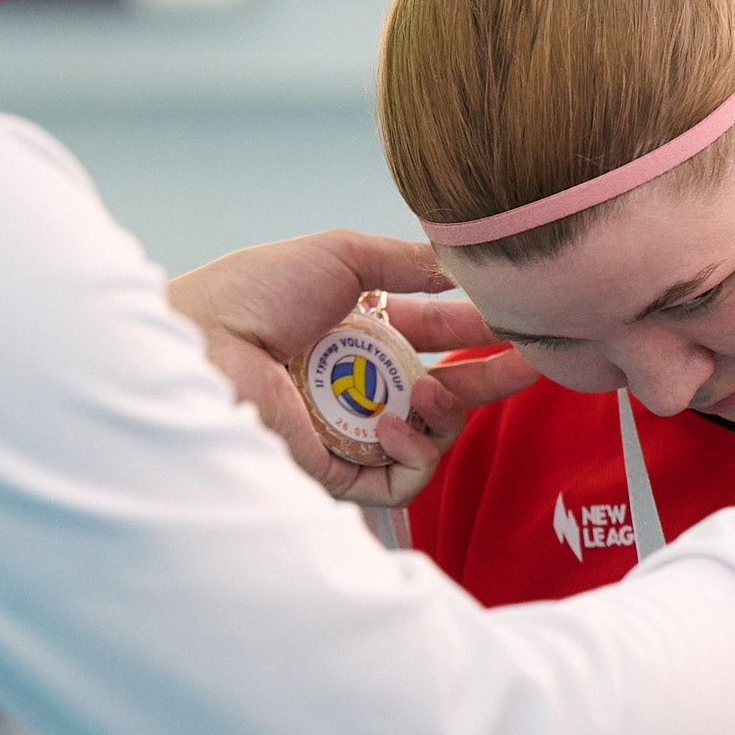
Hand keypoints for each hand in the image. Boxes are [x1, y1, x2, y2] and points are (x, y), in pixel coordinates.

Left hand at [167, 230, 539, 505]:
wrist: (201, 344)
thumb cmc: (251, 294)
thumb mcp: (339, 254)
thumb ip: (405, 259)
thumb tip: (459, 265)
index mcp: (359, 331)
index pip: (436, 333)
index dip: (480, 327)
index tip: (523, 317)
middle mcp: (360, 382)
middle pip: (448, 387)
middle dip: (493, 375)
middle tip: (533, 361)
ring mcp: (352, 430)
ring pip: (433, 434)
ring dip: (445, 412)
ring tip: (424, 389)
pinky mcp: (339, 474)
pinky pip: (402, 480)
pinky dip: (414, 455)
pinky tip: (394, 423)